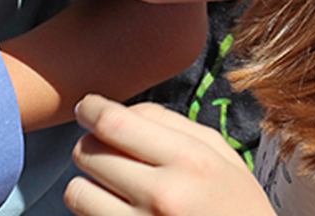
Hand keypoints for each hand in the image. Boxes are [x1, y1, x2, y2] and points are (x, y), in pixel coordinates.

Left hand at [67, 95, 274, 215]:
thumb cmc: (236, 206)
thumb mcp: (221, 155)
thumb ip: (171, 123)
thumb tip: (117, 110)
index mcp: (190, 161)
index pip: (114, 123)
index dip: (91, 109)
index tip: (88, 108)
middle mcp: (163, 196)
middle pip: (87, 153)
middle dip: (91, 146)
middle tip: (109, 153)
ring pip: (77, 192)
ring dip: (89, 185)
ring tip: (114, 188)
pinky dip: (97, 213)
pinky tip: (123, 211)